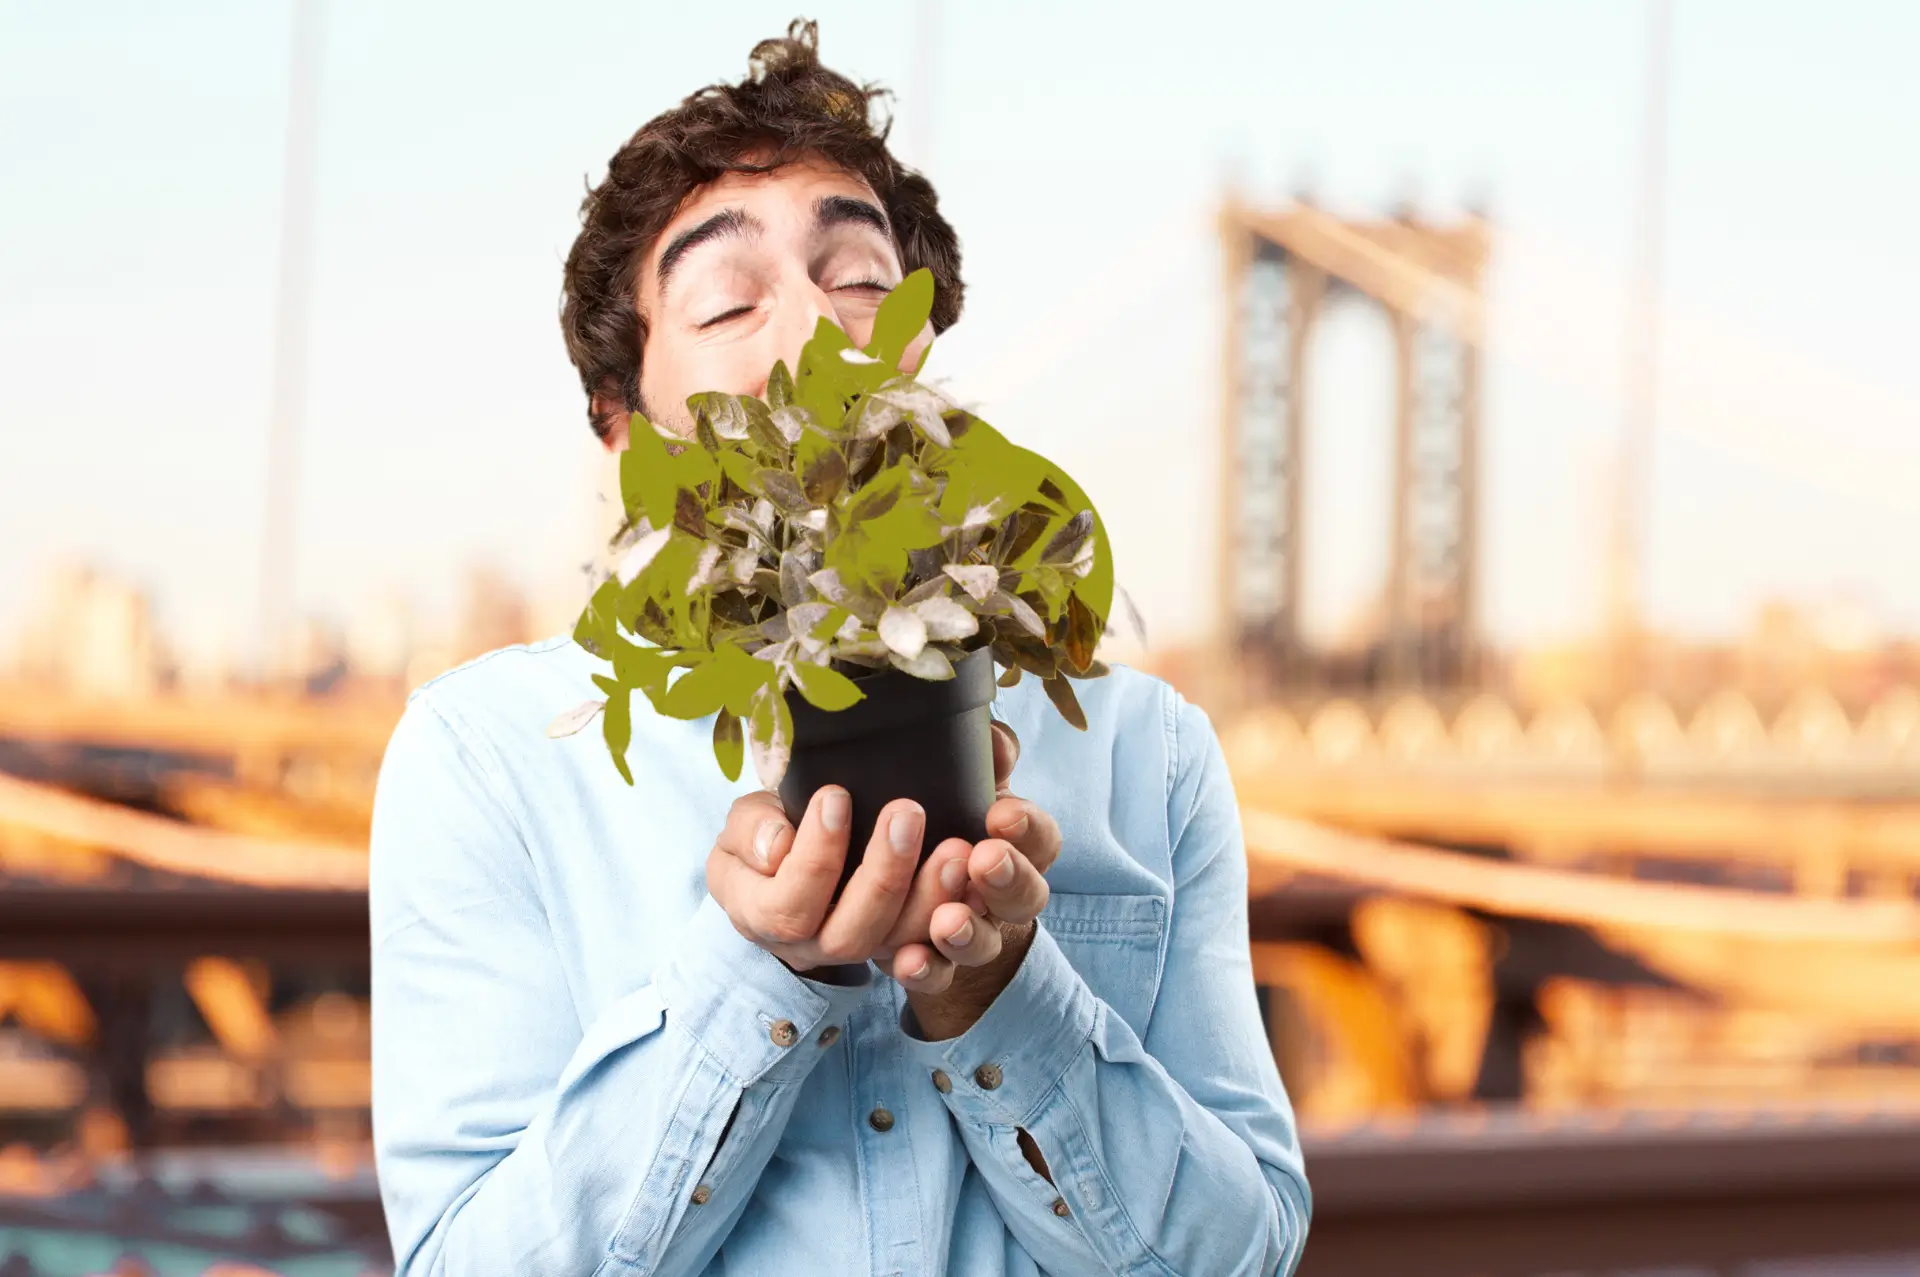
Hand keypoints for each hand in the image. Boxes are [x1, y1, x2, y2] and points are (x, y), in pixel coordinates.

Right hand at [707, 784, 968, 972]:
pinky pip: (937, 945)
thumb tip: (778, 848)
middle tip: (906, 813)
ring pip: (900, 943)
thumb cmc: (768, 830)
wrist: (796, 847)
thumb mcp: (745, 820)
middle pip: (851, 936)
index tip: (834, 796)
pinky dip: (959, 911)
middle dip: (883, 875)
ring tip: (956, 847)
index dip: (814, 858)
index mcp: (763, 917)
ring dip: (931, 897)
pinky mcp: (903, 942)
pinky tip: (977, 876)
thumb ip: (750, 828)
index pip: (787, 908)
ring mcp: (861, 949)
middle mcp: (812, 947)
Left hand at [896, 721, 1062, 1039]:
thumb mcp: (956, 784)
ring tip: (946, 920)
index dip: (1028, 828)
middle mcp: (1000, 896)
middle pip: (1026, 898)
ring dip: (967, 931)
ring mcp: (968, 936)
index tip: (1000, 813)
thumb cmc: (938, 818)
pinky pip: (936, 977)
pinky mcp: (930, 965)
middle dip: (1008, 879)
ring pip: (982, 943)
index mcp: (1014, 844)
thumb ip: (980, 758)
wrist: (902, 887)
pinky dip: (925, 970)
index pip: (1041, 838)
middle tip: (983, 860)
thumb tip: (994, 738)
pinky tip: (908, 961)